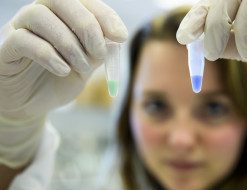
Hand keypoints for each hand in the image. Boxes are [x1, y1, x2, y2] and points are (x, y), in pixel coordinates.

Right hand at [0, 0, 127, 167]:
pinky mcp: (5, 48)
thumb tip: (113, 39)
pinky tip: (62, 70)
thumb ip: (97, 52)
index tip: (121, 36)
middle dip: (87, 25)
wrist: (31, 106)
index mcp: (61, 17)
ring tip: (81, 67)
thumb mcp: (85, 68)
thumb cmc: (58, 82)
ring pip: (39, 15)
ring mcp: (18, 29)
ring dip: (68, 43)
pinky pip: (22, 39)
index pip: (83, 1)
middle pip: (60, 0)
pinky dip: (48, 54)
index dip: (104, 15)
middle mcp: (39, 16)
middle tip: (99, 51)